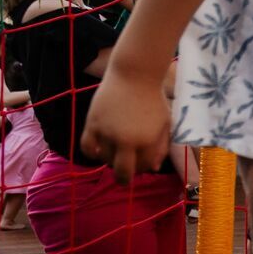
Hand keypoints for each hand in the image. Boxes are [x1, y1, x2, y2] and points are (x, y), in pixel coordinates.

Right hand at [79, 68, 171, 182]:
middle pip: (122, 173)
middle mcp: (127, 140)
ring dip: (110, 161)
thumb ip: (161, 147)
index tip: (140, 164)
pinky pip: (87, 148)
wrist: (135, 74)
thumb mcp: (165, 123)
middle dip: (124, 179)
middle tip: (123, 176)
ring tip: (115, 152)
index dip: (141, 169)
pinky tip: (99, 149)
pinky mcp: (93, 123)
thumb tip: (152, 168)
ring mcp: (108, 132)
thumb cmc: (153, 99)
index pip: (142, 168)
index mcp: (148, 141)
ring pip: (105, 160)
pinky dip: (92, 153)